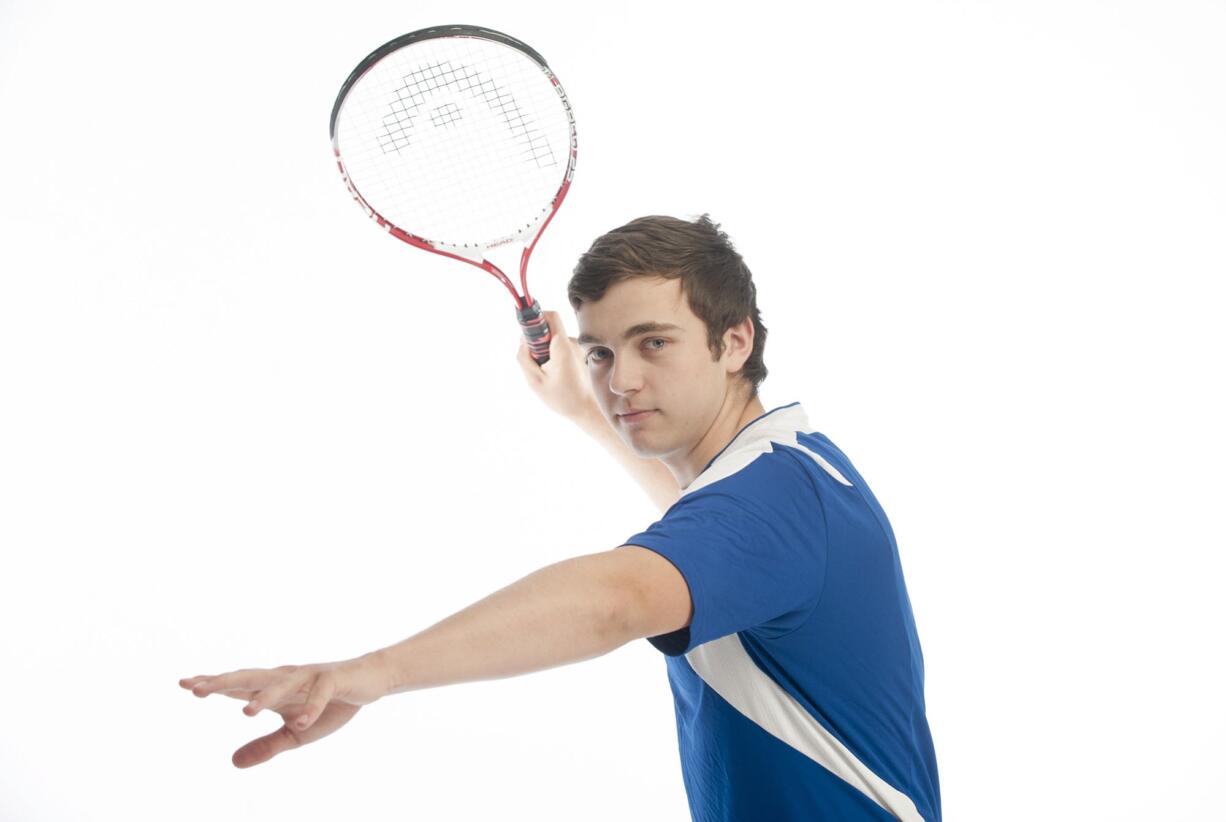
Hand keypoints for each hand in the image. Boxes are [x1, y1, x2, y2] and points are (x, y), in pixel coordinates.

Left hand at [180, 654, 390, 768]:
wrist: (370, 680)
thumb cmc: (331, 704)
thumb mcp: (295, 733)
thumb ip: (266, 746)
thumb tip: (232, 762)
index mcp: (274, 689)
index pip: (238, 685)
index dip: (213, 684)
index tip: (184, 684)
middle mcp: (287, 678)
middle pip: (251, 679)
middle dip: (224, 684)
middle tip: (196, 689)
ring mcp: (310, 676)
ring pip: (283, 684)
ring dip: (266, 697)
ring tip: (246, 713)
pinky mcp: (334, 679)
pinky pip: (321, 694)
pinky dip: (311, 708)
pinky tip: (301, 722)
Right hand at [516, 309, 600, 423]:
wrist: (585, 409)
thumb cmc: (561, 397)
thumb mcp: (534, 380)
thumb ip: (524, 356)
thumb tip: (522, 339)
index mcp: (562, 346)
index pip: (551, 316)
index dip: (536, 317)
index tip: (525, 328)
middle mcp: (572, 343)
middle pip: (549, 328)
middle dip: (537, 339)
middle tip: (534, 359)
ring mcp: (576, 348)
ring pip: (553, 339)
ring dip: (544, 350)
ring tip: (545, 372)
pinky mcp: (577, 354)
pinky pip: (559, 347)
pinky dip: (552, 356)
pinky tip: (554, 374)